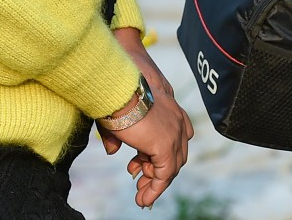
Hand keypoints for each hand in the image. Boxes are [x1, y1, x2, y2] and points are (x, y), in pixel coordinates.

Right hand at [99, 29, 193, 207]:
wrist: (117, 91)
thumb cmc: (114, 99)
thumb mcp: (118, 120)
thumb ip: (118, 136)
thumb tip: (113, 151)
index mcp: (170, 111)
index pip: (172, 140)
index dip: (155, 156)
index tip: (138, 166)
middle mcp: (177, 121)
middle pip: (174, 155)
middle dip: (156, 171)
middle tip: (140, 184)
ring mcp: (174, 134)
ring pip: (171, 167)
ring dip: (155, 184)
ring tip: (142, 199)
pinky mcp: (167, 146)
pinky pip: (165, 174)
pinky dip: (156, 188)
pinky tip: (144, 199)